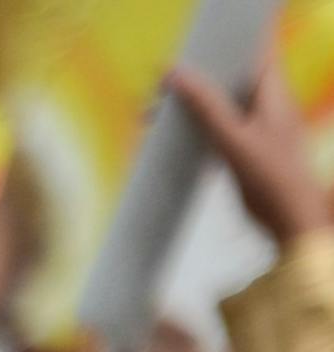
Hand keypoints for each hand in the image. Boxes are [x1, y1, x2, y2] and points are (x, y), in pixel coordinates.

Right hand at [170, 47, 329, 250]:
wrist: (290, 218)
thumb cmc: (273, 177)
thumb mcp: (234, 139)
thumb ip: (205, 106)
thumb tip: (175, 74)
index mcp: (273, 92)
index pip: (256, 49)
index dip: (231, 40)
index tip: (203, 38)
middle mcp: (267, 103)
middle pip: (231, 75)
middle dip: (199, 73)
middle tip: (165, 78)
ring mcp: (257, 125)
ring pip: (220, 102)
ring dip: (191, 104)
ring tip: (156, 110)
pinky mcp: (246, 146)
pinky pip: (217, 125)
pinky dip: (196, 125)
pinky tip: (173, 134)